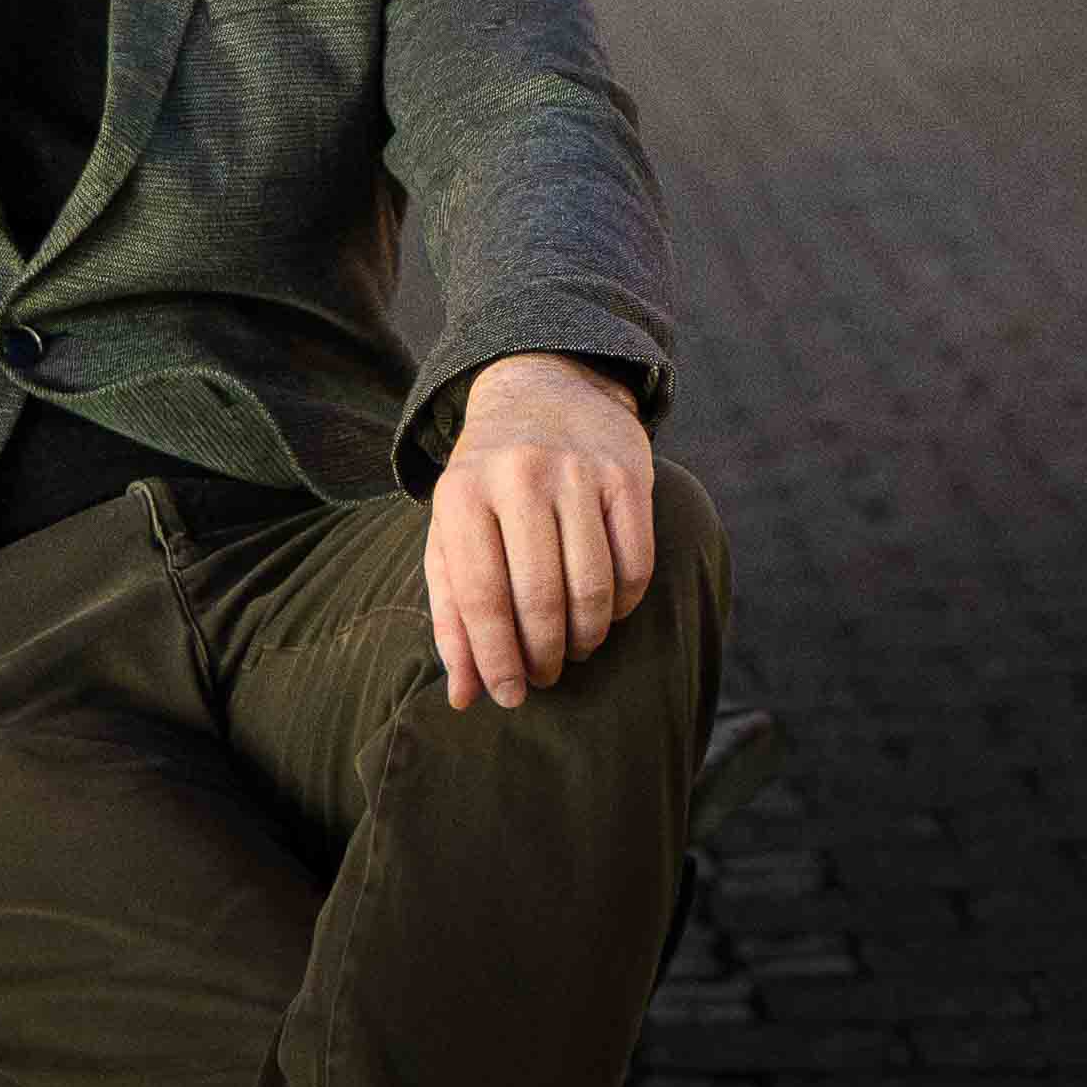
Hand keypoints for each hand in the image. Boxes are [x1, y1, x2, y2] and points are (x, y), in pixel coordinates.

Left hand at [424, 351, 653, 713]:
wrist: (542, 389)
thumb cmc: (486, 482)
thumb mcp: (451, 535)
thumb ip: (451, 614)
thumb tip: (463, 697)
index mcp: (462, 493)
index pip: (480, 597)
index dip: (495, 659)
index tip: (508, 696)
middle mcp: (520, 476)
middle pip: (539, 598)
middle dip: (544, 656)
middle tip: (545, 677)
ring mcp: (579, 471)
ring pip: (592, 587)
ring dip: (585, 638)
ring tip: (574, 649)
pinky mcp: (628, 474)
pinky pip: (635, 564)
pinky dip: (622, 605)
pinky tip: (606, 612)